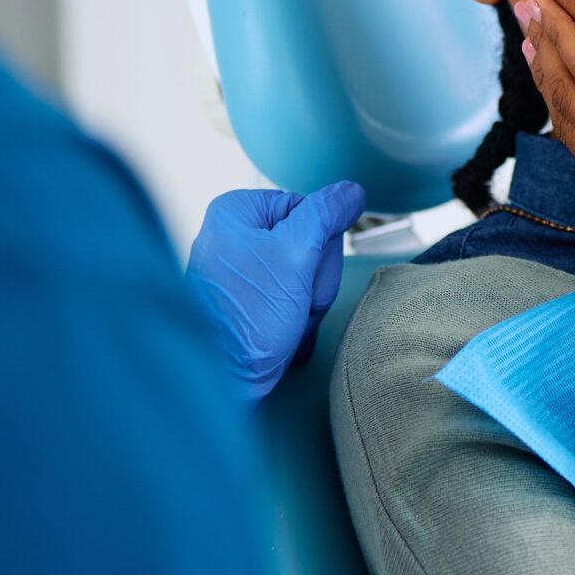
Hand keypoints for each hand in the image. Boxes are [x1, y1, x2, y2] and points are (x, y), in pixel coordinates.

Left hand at [183, 180, 366, 400]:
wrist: (224, 382)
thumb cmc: (246, 320)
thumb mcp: (295, 254)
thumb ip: (326, 214)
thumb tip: (350, 192)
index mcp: (237, 212)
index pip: (309, 209)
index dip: (320, 242)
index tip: (304, 268)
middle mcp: (234, 236)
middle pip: (310, 242)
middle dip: (314, 279)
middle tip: (296, 299)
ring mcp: (242, 271)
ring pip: (307, 274)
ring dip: (309, 304)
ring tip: (288, 320)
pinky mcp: (250, 301)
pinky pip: (293, 299)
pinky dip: (298, 318)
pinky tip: (285, 333)